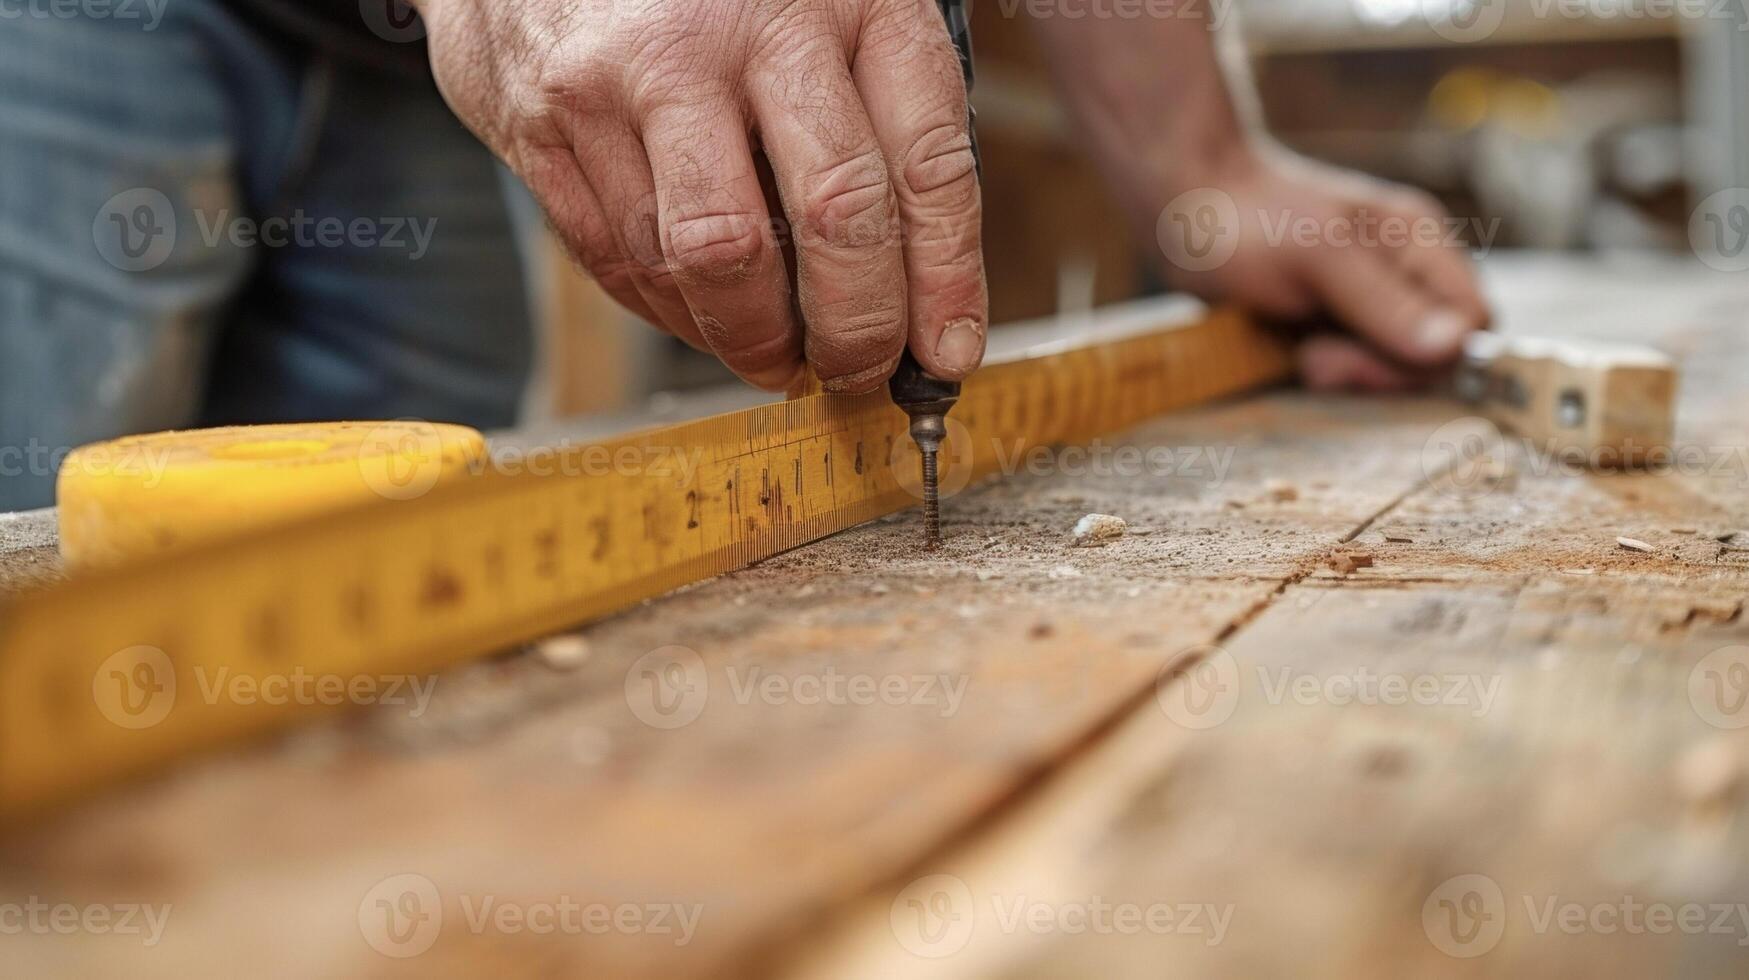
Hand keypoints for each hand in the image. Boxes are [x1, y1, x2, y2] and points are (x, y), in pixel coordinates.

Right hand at [414, 0, 987, 391]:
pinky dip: (672, 315)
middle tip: (855, 369)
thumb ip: (878, 129)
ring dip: (753, 338)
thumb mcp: (823, 16)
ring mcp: (633, 75)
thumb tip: (921, 303)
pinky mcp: (548, 120)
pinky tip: (701, 313)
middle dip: (854, 328)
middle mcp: (739, 28)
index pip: (924, 164)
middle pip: (832, 217)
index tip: (946, 351)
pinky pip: (623, 260)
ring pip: (714, 259)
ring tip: (773, 353)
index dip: (945, 280)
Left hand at [1157, 153, 1491, 390]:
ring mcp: (1371, 300)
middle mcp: (1407, 274)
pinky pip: (1356, 366)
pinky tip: (1293, 350)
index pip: (1474, 325)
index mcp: (1421, 245)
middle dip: (1377, 369)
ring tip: (1301, 350)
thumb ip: (1384, 303)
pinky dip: (1327, 370)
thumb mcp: (1319, 260)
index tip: (1359, 355)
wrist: (1182, 206)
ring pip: (1393, 368)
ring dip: (1347, 373)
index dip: (1431, 359)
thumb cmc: (1246, 221)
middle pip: (1435, 356)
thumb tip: (1454, 349)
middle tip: (1317, 355)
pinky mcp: (1335, 322)